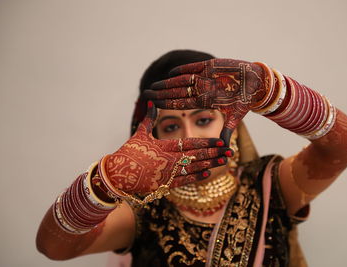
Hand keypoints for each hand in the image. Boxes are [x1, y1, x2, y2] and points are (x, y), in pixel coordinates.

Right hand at [99, 102, 231, 194]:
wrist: (117, 175)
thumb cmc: (129, 152)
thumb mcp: (139, 134)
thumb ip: (148, 118)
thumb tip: (150, 101)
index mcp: (163, 146)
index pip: (190, 143)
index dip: (206, 142)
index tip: (220, 140)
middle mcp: (168, 160)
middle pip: (196, 156)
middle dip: (214, 153)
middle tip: (229, 151)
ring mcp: (167, 173)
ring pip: (194, 169)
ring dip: (210, 165)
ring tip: (224, 161)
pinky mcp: (164, 184)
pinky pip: (184, 181)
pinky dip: (197, 177)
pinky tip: (208, 173)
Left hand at [144, 58, 273, 142]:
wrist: (256, 83)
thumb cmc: (245, 101)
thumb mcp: (235, 117)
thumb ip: (227, 130)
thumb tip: (224, 149)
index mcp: (205, 101)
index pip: (183, 104)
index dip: (169, 104)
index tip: (155, 106)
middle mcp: (202, 90)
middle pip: (178, 92)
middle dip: (162, 93)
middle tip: (147, 94)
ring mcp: (205, 78)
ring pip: (183, 80)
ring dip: (169, 82)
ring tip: (155, 84)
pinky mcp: (210, 65)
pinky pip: (194, 67)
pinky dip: (183, 69)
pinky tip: (171, 72)